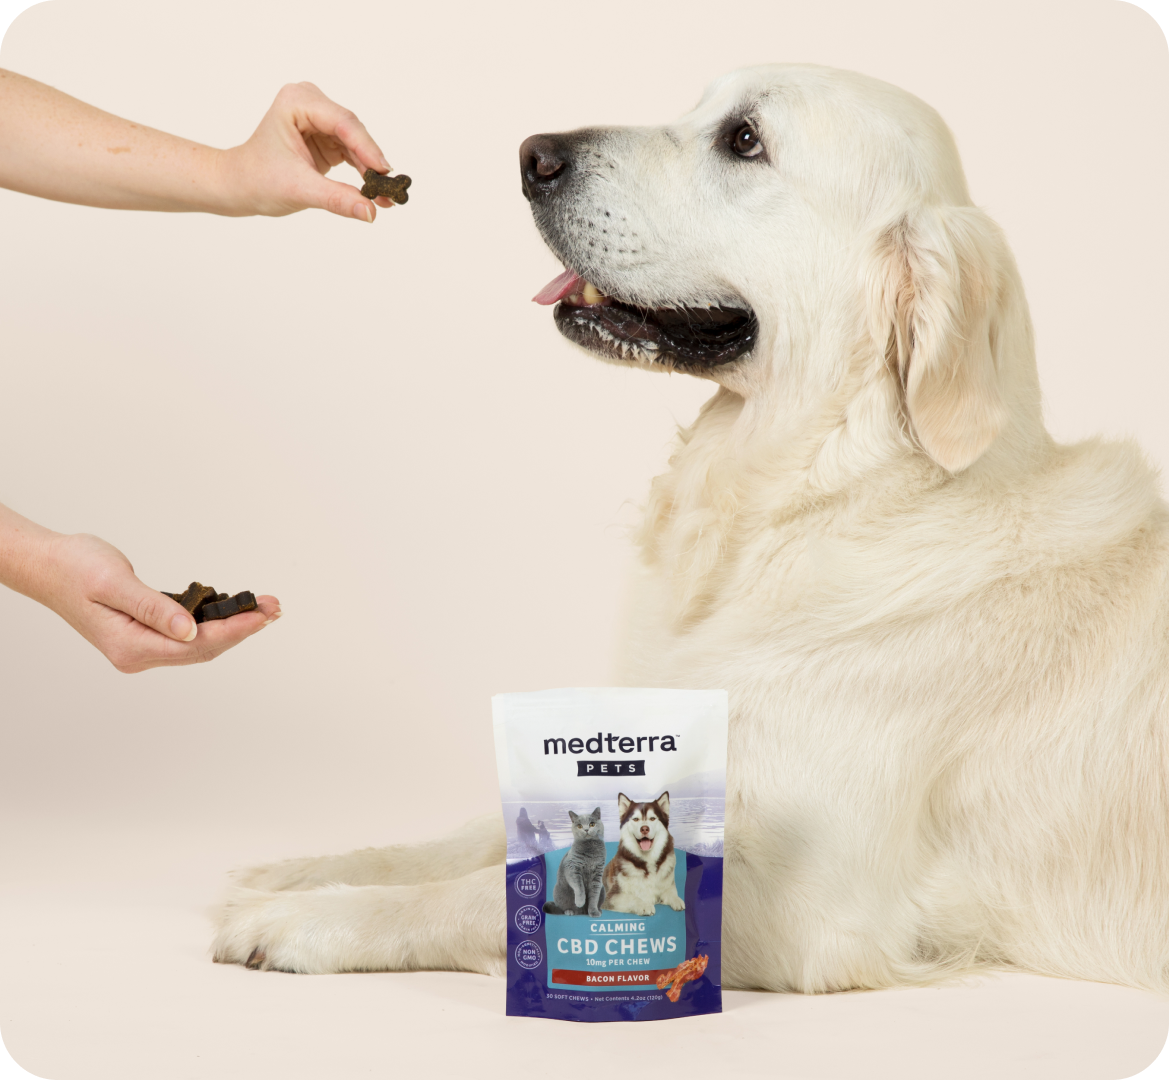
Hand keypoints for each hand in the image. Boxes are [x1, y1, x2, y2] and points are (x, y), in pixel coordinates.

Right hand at [36, 533, 280, 673]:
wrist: (49, 566)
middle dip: (242, 628)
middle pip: (204, 649)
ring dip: (233, 625)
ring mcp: (143, 647)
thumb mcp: (114, 583)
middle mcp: (138, 654)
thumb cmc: (75, 569)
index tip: (262, 615)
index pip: (196, 646)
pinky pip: (189, 634)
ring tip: (263, 606)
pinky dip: (214, 621)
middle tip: (274, 606)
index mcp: (131, 647)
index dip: (234, 631)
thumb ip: (152, 608)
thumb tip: (190, 631)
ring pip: (200, 644)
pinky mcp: (147, 635)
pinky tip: (233, 609)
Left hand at [218, 81, 396, 221]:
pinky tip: (377, 192)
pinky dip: (365, 172)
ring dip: (372, 170)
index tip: (385, 172)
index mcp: (297, 101)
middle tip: (391, 189)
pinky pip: (354, 153)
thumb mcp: (299, 189)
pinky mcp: (327, 137)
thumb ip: (337, 199)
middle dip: (372, 161)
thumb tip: (370, 212)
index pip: (342, 122)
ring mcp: (320, 120)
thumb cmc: (258, 179)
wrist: (241, 185)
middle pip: (353, 131)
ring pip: (357, 143)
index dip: (366, 148)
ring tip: (387, 196)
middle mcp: (311, 103)